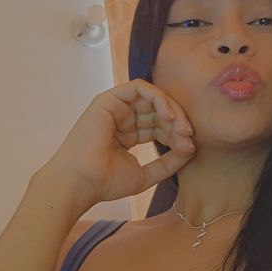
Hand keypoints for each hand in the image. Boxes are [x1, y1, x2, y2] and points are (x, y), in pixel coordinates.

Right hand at [45, 78, 194, 211]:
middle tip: (188, 136)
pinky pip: (140, 88)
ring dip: (171, 109)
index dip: (176, 134)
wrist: (81, 182)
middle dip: (178, 121)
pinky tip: (168, 116)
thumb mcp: (146, 174)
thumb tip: (190, 147)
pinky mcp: (109, 99)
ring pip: (153, 97)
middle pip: (159, 111)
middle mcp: (122, 118)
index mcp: (128, 134)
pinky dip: (158, 98)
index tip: (189, 147)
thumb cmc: (106, 182)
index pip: (159, 126)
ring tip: (181, 127)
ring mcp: (116, 107)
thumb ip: (169, 162)